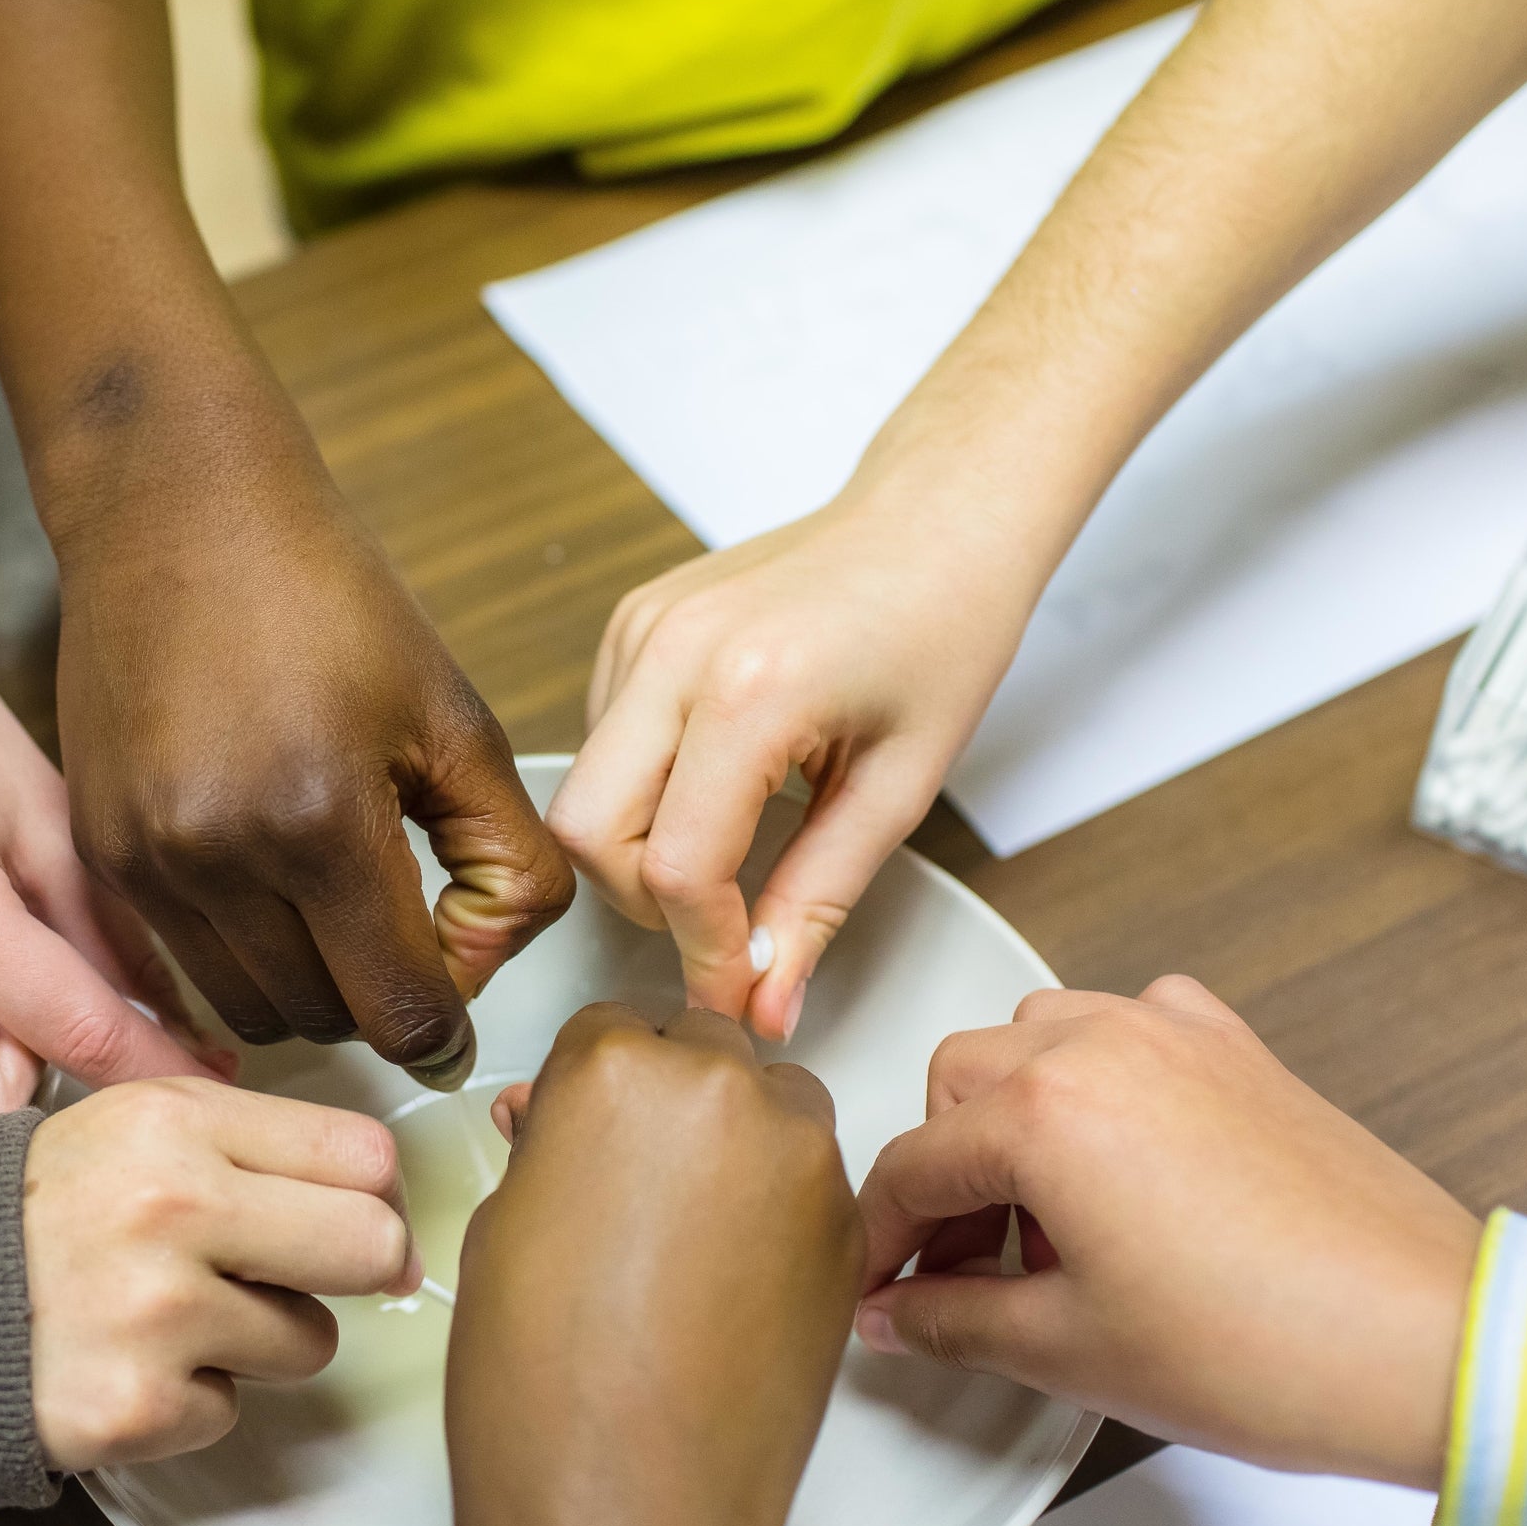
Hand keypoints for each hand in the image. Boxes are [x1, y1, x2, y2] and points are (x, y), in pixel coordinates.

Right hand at [22, 1076, 420, 1467]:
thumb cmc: (35, 1213)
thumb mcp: (132, 1129)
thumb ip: (257, 1148)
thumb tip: (392, 1218)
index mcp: (176, 1122)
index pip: (362, 1155)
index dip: (368, 1194)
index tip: (341, 1216)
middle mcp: (169, 1208)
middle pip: (370, 1246)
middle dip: (347, 1270)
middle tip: (277, 1275)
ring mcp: (153, 1314)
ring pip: (308, 1342)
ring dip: (254, 1342)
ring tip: (164, 1315)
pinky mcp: (136, 1408)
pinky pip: (230, 1411)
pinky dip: (186, 1400)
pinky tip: (122, 1363)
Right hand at [51, 437, 573, 1086]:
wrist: (177, 507)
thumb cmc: (323, 592)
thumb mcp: (455, 717)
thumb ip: (505, 859)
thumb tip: (481, 969)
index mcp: (319, 819)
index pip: (398, 1009)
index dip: (447, 1029)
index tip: (459, 1014)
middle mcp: (217, 854)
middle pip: (324, 1022)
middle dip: (377, 998)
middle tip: (404, 930)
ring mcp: (145, 859)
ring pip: (248, 1009)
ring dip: (305, 986)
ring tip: (333, 906)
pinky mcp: (101, 849)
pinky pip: (184, 961)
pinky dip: (240, 951)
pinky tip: (267, 878)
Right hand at [447, 1004, 863, 1525]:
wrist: (628, 1504)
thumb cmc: (544, 1381)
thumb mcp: (506, 1228)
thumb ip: (548, 1148)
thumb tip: (558, 1124)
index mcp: (619, 1071)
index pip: (613, 1027)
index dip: (593, 1083)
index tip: (582, 1127)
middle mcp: (724, 1093)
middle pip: (705, 1053)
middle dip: (670, 1100)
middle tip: (629, 1184)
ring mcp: (802, 1161)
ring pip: (775, 1108)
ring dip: (736, 1143)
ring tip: (681, 1236)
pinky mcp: (849, 1233)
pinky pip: (814, 1182)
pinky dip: (779, 1206)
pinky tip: (726, 1278)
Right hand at [550, 488, 1035, 1041]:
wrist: (935, 516)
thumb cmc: (943, 631)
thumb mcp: (898, 789)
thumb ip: (817, 906)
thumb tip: (765, 1009)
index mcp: (750, 687)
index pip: (677, 867)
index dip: (706, 951)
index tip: (740, 991)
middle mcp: (673, 649)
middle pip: (588, 833)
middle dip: (647, 902)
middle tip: (724, 919)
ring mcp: (641, 628)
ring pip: (583, 792)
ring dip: (642, 847)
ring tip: (733, 844)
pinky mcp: (631, 622)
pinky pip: (600, 741)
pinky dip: (644, 790)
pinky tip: (717, 780)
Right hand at [855, 976, 1481, 1489]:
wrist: (1427, 1345)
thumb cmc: (1272, 1347)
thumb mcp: (1070, 1351)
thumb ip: (955, 1320)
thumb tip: (899, 1313)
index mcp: (1044, 1112)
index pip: (911, 1168)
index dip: (879, 1242)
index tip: (879, 1289)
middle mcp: (1104, 1046)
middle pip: (961, 1081)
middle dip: (944, 1172)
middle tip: (959, 1266)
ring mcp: (1179, 1038)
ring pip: (1039, 1037)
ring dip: (1012, 1113)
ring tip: (1039, 1217)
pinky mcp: (1241, 1054)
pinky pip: (1131, 1029)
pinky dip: (1099, 1078)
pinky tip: (1119, 1162)